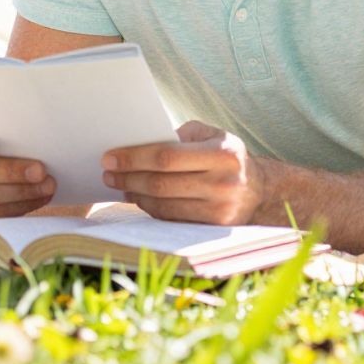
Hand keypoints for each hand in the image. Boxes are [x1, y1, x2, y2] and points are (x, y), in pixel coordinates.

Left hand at [101, 120, 259, 224]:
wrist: (257, 189)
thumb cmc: (224, 154)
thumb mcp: (209, 133)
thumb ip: (178, 135)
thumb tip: (136, 142)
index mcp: (223, 153)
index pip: (168, 156)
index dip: (134, 158)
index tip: (110, 157)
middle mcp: (224, 184)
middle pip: (162, 183)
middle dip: (128, 177)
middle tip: (107, 172)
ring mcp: (220, 211)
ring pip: (164, 205)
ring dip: (135, 195)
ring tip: (119, 184)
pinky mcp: (213, 230)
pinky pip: (172, 219)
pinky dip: (150, 209)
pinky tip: (138, 198)